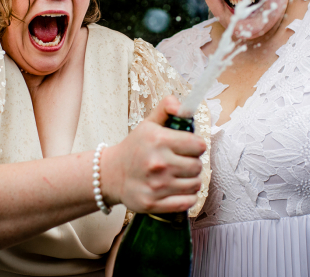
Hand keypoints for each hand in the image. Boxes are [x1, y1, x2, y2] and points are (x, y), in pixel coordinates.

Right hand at [100, 96, 205, 213]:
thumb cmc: (134, 148)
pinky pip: (187, 202)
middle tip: (181, 162)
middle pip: (198, 166)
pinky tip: (178, 190)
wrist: (110, 174)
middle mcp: (158, 163)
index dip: (196, 145)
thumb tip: (184, 107)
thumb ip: (167, 108)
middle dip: (192, 163)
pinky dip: (187, 197)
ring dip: (191, 180)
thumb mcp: (149, 124)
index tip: (188, 147)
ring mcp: (156, 186)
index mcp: (158, 140)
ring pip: (195, 185)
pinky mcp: (153, 204)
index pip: (198, 145)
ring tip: (178, 176)